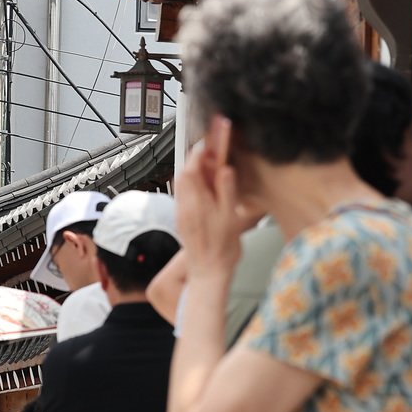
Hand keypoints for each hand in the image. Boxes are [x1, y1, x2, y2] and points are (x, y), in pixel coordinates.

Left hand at [175, 116, 254, 276]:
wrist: (208, 273)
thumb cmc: (222, 250)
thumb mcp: (230, 218)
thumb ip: (227, 191)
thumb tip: (225, 168)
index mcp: (196, 201)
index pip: (193, 166)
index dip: (202, 150)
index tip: (212, 139)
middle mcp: (184, 204)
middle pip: (185, 171)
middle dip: (197, 156)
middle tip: (211, 148)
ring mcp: (181, 211)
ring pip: (182, 181)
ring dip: (194, 169)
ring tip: (209, 163)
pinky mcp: (182, 218)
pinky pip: (184, 193)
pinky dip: (192, 182)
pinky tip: (204, 186)